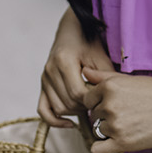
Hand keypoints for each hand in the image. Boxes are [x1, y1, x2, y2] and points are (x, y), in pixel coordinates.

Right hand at [38, 8, 115, 128]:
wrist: (72, 29)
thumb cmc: (88, 40)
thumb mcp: (101, 56)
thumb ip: (104, 78)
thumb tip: (109, 101)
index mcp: (63, 62)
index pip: (77, 94)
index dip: (92, 100)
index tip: (104, 97)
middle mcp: (50, 71)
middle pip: (68, 103)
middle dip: (85, 106)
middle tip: (99, 101)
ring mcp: (44, 78)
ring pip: (58, 108)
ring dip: (75, 111)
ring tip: (89, 104)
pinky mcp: (43, 84)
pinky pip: (43, 109)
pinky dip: (54, 120)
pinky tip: (69, 123)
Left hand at [80, 66, 151, 152]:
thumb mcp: (131, 79)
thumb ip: (104, 77)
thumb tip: (84, 72)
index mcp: (109, 86)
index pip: (87, 99)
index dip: (99, 103)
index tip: (114, 105)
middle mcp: (109, 104)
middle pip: (93, 116)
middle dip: (105, 117)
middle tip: (127, 116)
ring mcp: (115, 124)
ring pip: (98, 131)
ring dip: (110, 131)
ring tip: (131, 125)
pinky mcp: (123, 143)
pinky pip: (98, 150)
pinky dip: (103, 149)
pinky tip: (116, 143)